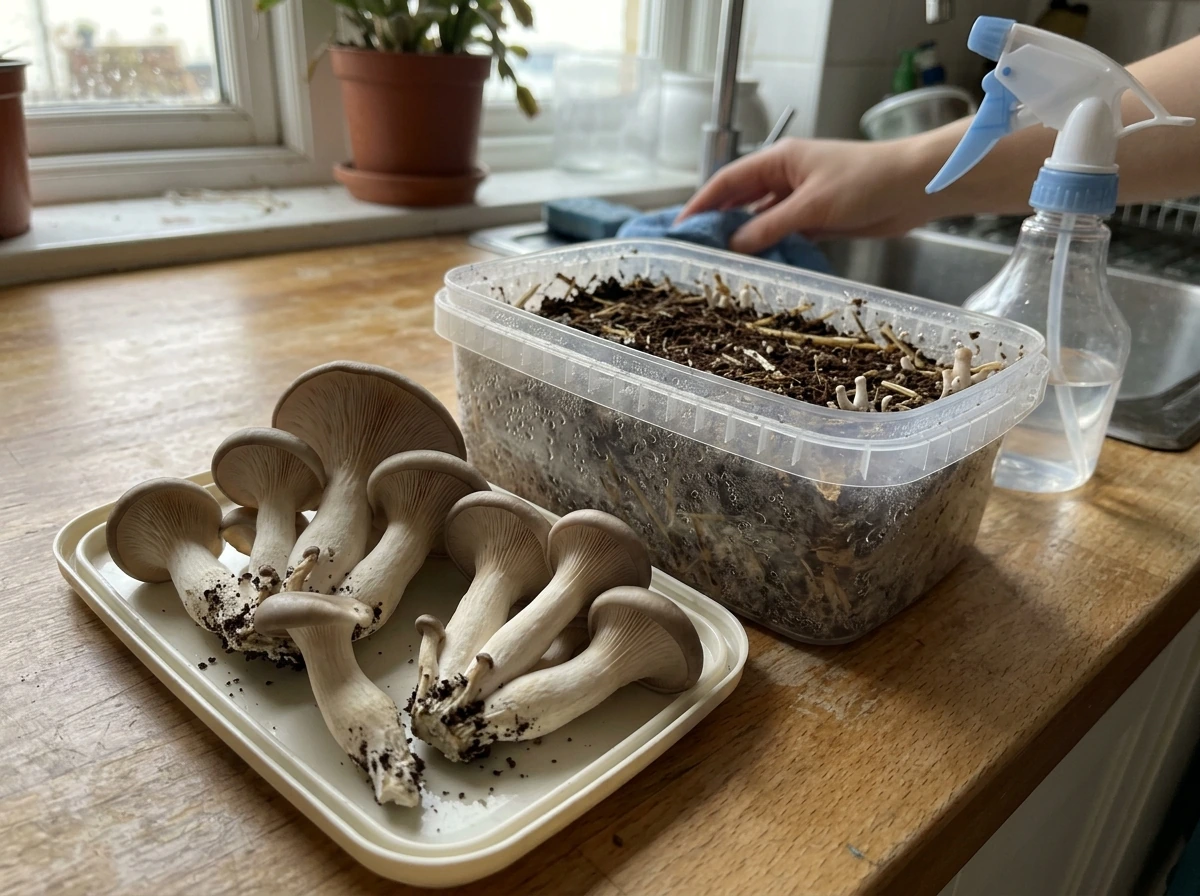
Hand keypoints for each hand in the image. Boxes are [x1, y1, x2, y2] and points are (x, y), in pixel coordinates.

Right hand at [676, 136, 946, 253]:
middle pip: (740, 201)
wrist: (916, 186)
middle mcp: (786, 178)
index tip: (680, 229)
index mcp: (779, 160)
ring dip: (744, 240)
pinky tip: (757, 267)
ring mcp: (802, 199)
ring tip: (719, 265)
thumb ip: (771, 226)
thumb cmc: (868, 181)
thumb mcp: (813, 205)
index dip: (701, 204)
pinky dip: (770, 249)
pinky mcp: (819, 219)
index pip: (728, 181)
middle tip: (694, 252)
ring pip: (761, 221)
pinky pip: (783, 235)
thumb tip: (735, 247)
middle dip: (717, 224)